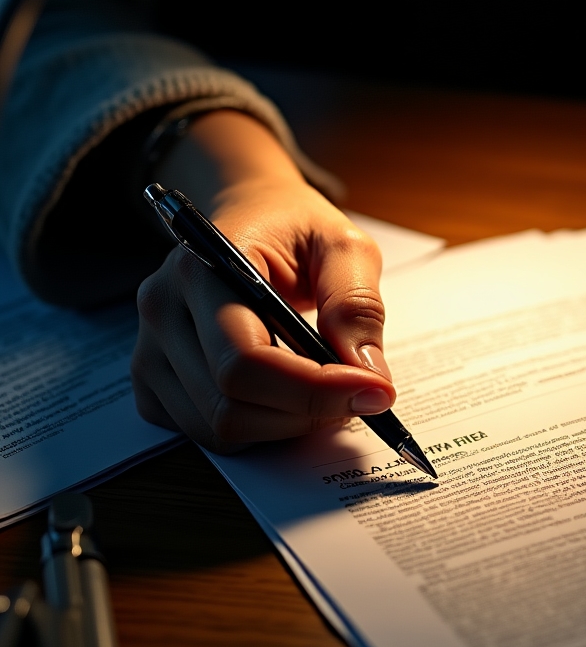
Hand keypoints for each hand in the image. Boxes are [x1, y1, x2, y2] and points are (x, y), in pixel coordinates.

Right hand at [131, 112, 394, 451]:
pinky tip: (287, 397)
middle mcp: (164, 310)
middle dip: (309, 412)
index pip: (244, 359)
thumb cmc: (293, 226)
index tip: (373, 391)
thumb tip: (368, 374)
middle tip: (361, 394)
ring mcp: (150, 349)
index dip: (313, 390)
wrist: (248, 213)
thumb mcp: (343, 245)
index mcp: (201, 268)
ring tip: (327, 393)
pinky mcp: (154, 380)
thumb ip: (356, 304)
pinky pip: (205, 433)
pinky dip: (258, 429)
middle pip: (231, 404)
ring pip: (220, 427)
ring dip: (287, 425)